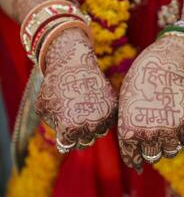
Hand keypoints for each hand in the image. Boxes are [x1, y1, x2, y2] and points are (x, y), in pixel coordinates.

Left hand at [36, 28, 116, 152]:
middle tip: (75, 120)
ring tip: (84, 111)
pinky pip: (108, 122)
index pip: (68, 145)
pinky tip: (94, 105)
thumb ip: (54, 128)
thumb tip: (66, 141)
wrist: (75, 63)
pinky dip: (103, 117)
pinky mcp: (114, 108)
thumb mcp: (44, 108)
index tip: (63, 126)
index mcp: (70, 128)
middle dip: (78, 134)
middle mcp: (90, 126)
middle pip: (85, 142)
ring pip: (98, 133)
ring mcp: (104, 117)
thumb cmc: (55, 85)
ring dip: (92, 127)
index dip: (64, 136)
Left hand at [118, 36, 183, 168]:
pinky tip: (175, 120)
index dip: (135, 159)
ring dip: (167, 144)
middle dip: (151, 149)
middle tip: (153, 135)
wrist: (161, 67)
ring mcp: (169, 130)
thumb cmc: (139, 86)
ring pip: (170, 152)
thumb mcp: (125, 110)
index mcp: (129, 132)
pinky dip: (180, 134)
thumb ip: (128, 133)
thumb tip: (135, 163)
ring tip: (165, 127)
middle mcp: (148, 134)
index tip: (138, 159)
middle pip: (152, 156)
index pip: (132, 158)